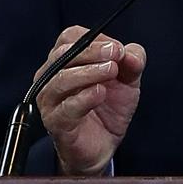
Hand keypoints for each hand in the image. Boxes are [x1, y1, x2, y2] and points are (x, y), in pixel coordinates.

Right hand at [35, 25, 146, 175]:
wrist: (102, 146)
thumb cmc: (108, 108)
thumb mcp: (127, 80)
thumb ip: (132, 62)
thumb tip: (131, 53)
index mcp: (66, 59)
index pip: (70, 37)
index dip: (94, 39)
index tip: (117, 48)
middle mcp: (51, 75)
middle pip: (63, 54)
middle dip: (92, 51)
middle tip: (116, 54)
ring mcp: (50, 99)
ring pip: (61, 78)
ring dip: (89, 71)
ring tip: (112, 71)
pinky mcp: (55, 122)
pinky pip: (66, 107)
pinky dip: (84, 97)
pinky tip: (100, 93)